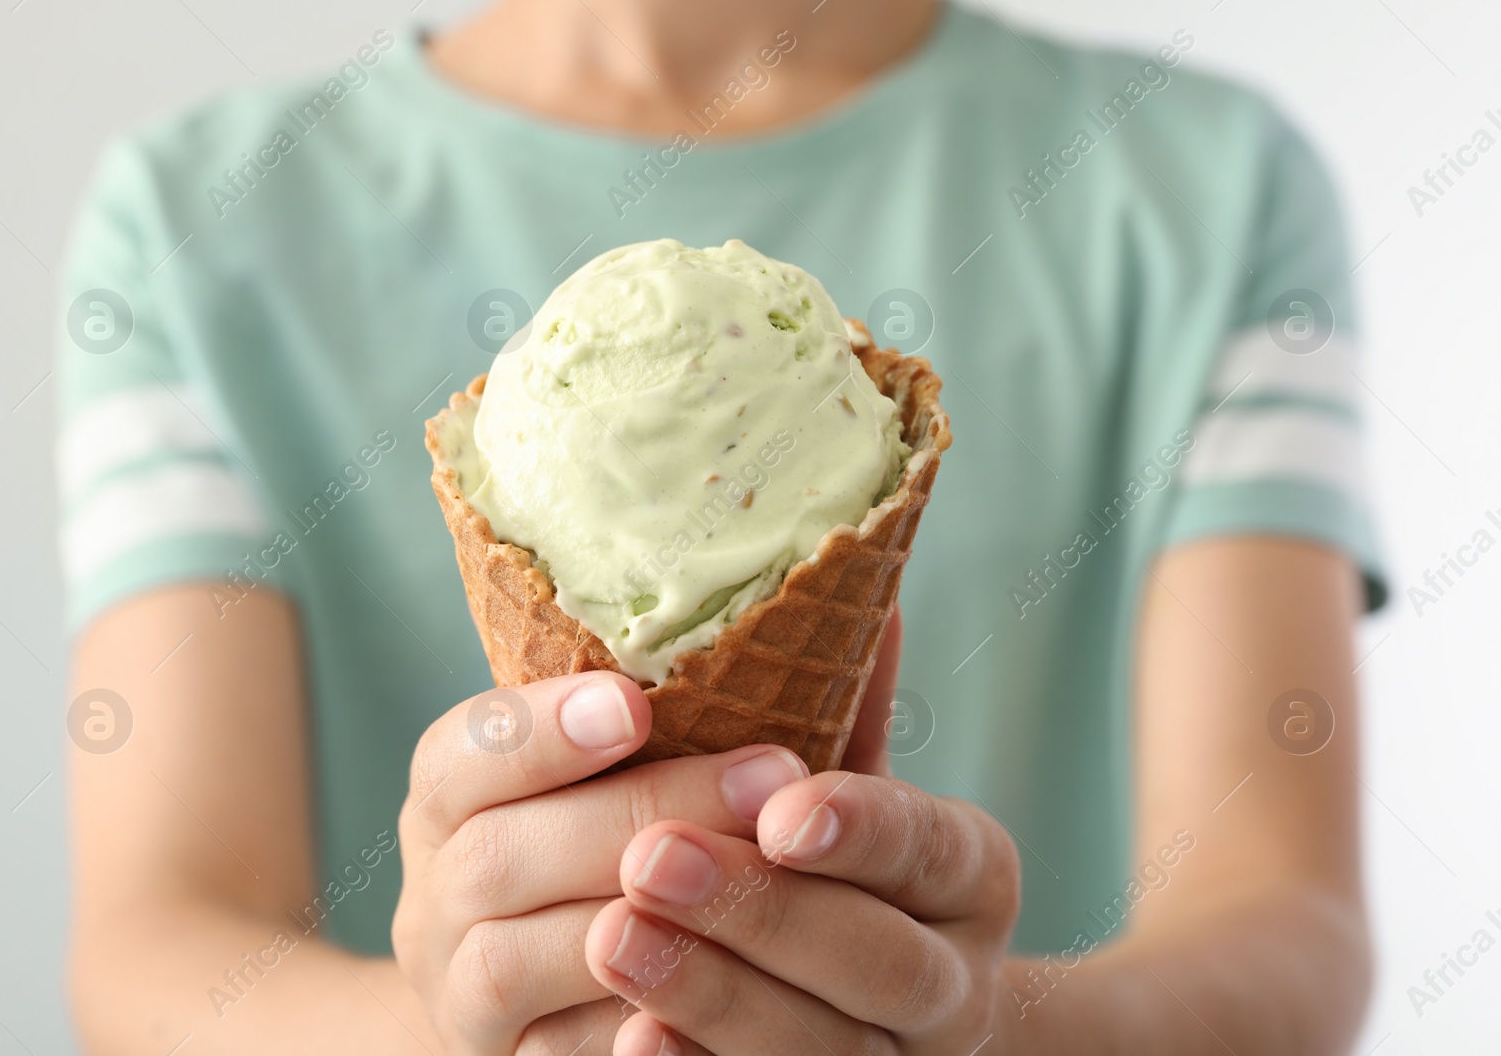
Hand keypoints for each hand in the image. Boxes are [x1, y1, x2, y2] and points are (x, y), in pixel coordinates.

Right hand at [390, 671, 821, 1053]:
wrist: (540, 1005)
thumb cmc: (621, 852)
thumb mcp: (652, 774)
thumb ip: (732, 705)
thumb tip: (861, 596)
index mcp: (452, 801)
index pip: (457, 752)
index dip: (539, 729)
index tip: (636, 704)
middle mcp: (433, 896)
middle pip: (497, 854)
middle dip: (637, 813)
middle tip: (774, 773)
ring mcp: (457, 994)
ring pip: (512, 963)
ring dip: (643, 922)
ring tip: (765, 877)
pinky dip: (639, 1027)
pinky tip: (729, 988)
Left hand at [582, 614, 1021, 1054]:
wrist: (865, 1014)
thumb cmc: (835, 867)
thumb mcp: (849, 782)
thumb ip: (844, 705)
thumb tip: (852, 573)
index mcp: (971, 877)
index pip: (932, 850)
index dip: (863, 832)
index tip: (780, 807)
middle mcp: (955, 984)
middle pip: (881, 963)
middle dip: (763, 913)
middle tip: (649, 860)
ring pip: (824, 1052)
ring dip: (714, 996)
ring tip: (611, 938)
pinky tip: (630, 1039)